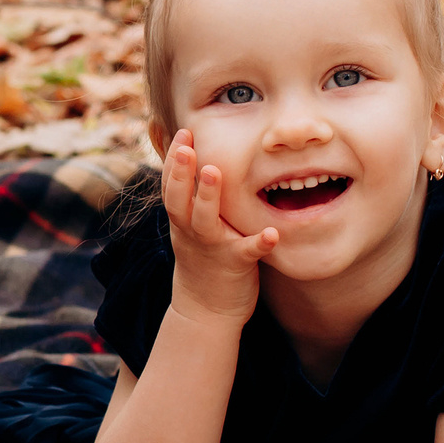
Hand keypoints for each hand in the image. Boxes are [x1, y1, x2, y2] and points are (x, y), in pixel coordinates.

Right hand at [161, 128, 274, 327]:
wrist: (205, 310)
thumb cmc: (202, 258)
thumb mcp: (188, 226)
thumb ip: (190, 196)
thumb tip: (185, 162)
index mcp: (182, 219)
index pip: (171, 185)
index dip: (174, 160)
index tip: (182, 133)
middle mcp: (191, 231)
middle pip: (179, 198)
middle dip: (181, 171)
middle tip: (186, 144)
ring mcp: (211, 247)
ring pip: (204, 220)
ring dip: (208, 196)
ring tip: (215, 172)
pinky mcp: (234, 264)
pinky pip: (246, 252)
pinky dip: (258, 242)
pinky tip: (272, 233)